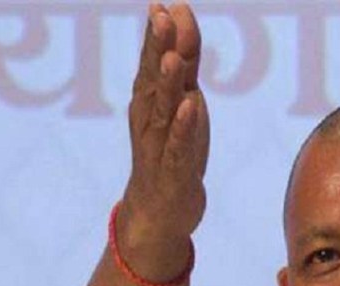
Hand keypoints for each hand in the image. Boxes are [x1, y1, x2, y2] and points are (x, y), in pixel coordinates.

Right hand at [120, 3, 208, 267]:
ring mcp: (160, 147)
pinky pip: (178, 148)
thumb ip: (185, 60)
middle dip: (158, 49)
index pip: (153, 63)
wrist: (159, 211)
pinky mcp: (174, 172)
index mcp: (150, 101)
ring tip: (172, 58)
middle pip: (154, 81)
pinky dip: (183, 128)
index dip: (159, 36)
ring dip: (168, 85)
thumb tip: (180, 12)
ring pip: (163, 112)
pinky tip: (189, 107)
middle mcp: (150, 120)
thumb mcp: (183, 102)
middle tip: (161, 16)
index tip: (163, 6)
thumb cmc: (172, 150)